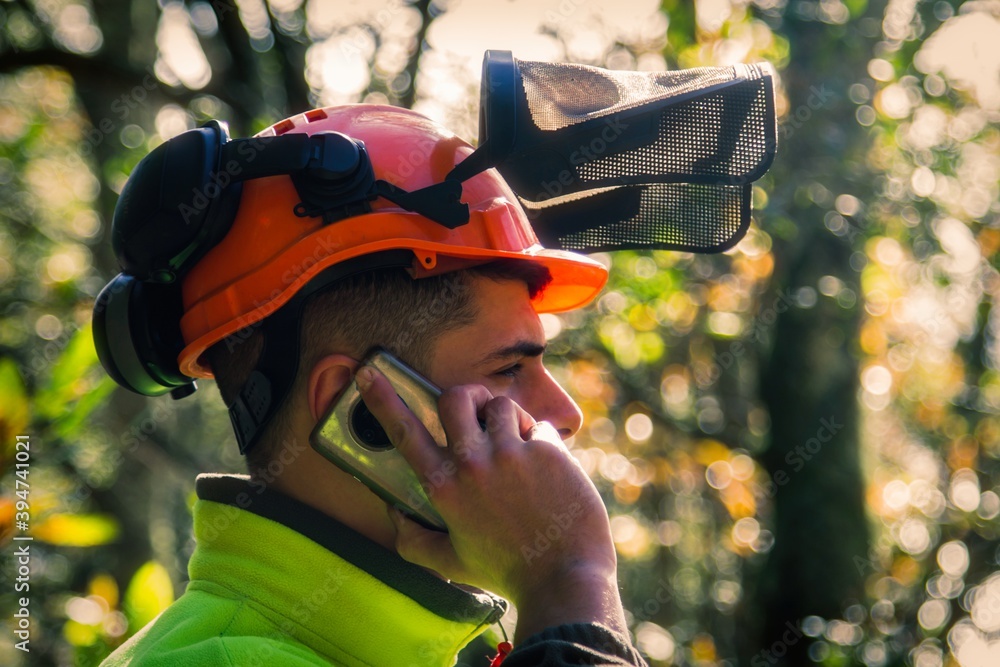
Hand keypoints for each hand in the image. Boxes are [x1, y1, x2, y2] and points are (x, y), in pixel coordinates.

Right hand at [356, 365, 626, 639]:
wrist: (564, 580)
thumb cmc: (507, 572)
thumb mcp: (451, 562)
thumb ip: (413, 540)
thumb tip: (393, 513)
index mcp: (443, 488)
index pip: (404, 432)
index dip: (381, 399)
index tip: (368, 372)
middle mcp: (471, 465)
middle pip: (455, 397)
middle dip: (466, 396)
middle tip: (477, 411)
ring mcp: (510, 455)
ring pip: (501, 404)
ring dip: (508, 420)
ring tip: (518, 449)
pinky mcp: (547, 451)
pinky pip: (538, 425)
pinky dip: (541, 440)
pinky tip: (548, 471)